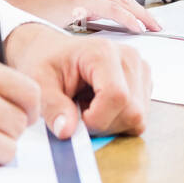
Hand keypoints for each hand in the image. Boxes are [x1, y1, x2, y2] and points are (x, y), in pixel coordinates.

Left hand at [2, 23, 151, 138]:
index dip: (97, 119)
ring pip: (138, 117)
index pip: (117, 96)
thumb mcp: (40, 82)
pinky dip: (119, 120)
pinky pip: (139, 117)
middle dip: (104, 124)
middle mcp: (128, 57)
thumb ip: (52, 106)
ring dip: (111, 123)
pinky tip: (101, 105)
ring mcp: (139, 69)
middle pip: (132, 111)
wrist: (54, 51)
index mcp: (103, 52)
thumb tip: (67, 131)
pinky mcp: (143, 82)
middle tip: (79, 113)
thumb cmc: (47, 61)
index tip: (77, 119)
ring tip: (89, 105)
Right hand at [3, 0, 162, 31]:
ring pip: (117, 0)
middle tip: (156, 23)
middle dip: (138, 9)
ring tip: (152, 27)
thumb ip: (83, 3)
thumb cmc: (32, 14)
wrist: (9, 15)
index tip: (144, 16)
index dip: (129, 3)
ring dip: (137, 15)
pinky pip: (111, 9)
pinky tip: (138, 29)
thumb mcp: (61, 2)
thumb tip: (105, 17)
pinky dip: (127, 19)